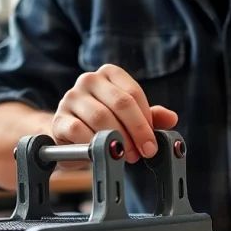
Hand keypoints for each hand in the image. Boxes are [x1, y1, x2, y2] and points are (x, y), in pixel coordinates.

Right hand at [51, 64, 177, 167]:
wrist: (69, 136)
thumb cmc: (103, 123)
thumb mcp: (130, 118)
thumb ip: (151, 117)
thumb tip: (171, 118)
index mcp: (109, 73)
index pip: (133, 93)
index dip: (146, 121)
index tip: (152, 143)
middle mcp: (89, 80)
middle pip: (120, 103)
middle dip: (136, 131)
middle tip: (143, 152)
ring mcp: (71, 97)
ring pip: (101, 117)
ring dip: (118, 140)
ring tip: (126, 156)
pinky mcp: (59, 119)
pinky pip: (79, 131)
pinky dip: (94, 144)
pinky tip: (101, 153)